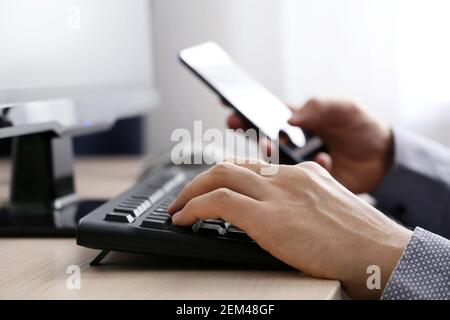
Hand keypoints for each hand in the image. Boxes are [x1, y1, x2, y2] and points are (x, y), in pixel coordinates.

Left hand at [169, 160, 412, 298]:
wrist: (381, 254)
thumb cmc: (362, 240)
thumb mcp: (332, 207)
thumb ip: (307, 200)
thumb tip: (286, 211)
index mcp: (303, 173)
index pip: (253, 165)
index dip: (226, 175)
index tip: (212, 187)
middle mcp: (287, 177)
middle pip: (230, 165)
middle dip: (201, 180)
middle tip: (186, 197)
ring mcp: (277, 194)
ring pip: (218, 176)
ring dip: (190, 192)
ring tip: (179, 208)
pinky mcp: (268, 216)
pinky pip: (218, 202)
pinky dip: (194, 207)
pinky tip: (184, 219)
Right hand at [227, 98, 393, 193]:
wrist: (387, 160)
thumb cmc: (364, 128)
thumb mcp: (344, 109)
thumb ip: (318, 108)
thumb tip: (290, 117)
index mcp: (301, 121)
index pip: (268, 112)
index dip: (247, 107)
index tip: (228, 101)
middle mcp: (294, 142)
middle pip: (262, 135)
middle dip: (246, 129)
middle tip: (234, 123)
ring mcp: (299, 164)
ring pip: (272, 160)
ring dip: (270, 152)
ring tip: (273, 144)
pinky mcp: (307, 183)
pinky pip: (295, 179)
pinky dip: (308, 167)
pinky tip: (326, 159)